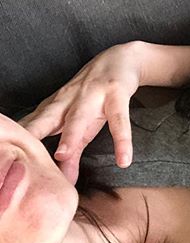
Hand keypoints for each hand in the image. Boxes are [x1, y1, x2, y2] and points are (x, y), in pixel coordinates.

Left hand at [19, 42, 143, 183]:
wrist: (121, 60)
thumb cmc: (96, 95)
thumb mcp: (83, 124)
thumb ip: (73, 153)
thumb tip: (65, 183)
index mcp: (55, 108)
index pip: (31, 126)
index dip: (16, 139)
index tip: (6, 157)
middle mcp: (69, 100)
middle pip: (47, 119)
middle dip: (31, 135)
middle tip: (20, 158)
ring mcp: (93, 94)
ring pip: (79, 116)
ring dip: (70, 135)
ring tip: (61, 156)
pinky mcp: (117, 93)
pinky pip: (119, 120)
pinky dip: (122, 140)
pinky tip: (124, 160)